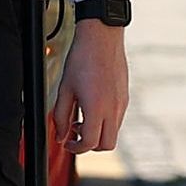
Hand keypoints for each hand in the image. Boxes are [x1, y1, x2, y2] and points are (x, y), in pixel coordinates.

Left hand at [57, 15, 131, 157]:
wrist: (102, 38)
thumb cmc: (81, 59)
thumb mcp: (65, 88)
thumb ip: (60, 115)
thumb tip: (60, 135)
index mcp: (96, 108)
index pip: (90, 143)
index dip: (76, 148)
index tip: (67, 142)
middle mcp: (113, 109)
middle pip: (107, 145)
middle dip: (89, 146)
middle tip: (74, 134)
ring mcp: (122, 104)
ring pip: (113, 133)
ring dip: (98, 133)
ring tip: (80, 118)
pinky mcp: (125, 98)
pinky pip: (117, 119)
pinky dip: (105, 122)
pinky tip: (91, 108)